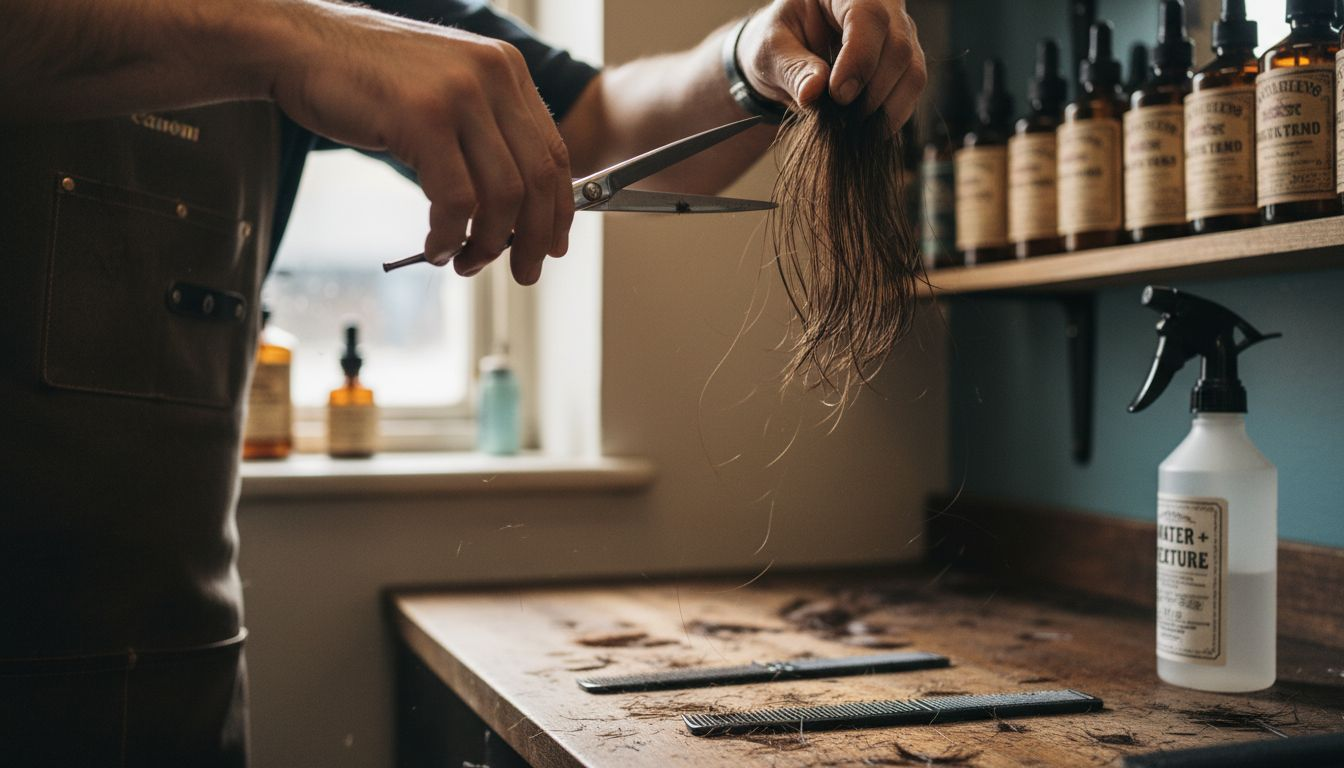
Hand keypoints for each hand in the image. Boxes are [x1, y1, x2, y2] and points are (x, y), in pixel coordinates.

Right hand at [272, 4, 571, 283]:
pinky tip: (436, 248)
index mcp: (506, 70)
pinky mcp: (424, 118)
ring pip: (503, 196)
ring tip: (467, 262)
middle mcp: (492, 77)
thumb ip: (484, 134)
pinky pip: (456, 200)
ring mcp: (460, 95)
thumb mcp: (444, 93)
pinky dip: (450, 236)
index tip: (552, 244)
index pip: (555, 153)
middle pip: (538, 179)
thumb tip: (515, 205)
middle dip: (533, 238)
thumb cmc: (366, 78)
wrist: (301, 47)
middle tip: (522, 271)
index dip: (558, 209)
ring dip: (489, 244)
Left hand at [735, 0, 925, 128]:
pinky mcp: (904, 62)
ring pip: (912, 70)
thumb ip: (791, 69)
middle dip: (872, 89)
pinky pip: (912, 89)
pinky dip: (892, 114)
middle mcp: (881, 5)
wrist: (786, 56)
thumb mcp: (770, 52)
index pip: (868, 16)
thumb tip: (813, 93)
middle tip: (842, 118)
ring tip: (851, 124)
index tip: (839, 95)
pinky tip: (866, 127)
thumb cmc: (778, 43)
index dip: (859, 58)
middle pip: (898, 45)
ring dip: (884, 106)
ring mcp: (897, 33)